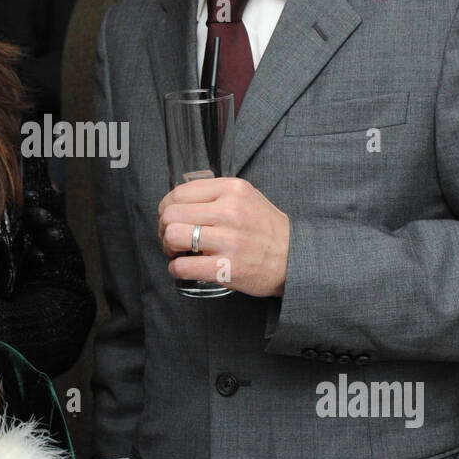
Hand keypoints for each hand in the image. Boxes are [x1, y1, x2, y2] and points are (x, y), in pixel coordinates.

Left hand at [158, 177, 289, 296]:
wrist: (294, 258)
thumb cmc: (266, 229)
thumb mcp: (247, 197)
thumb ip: (216, 194)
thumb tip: (178, 201)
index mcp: (232, 189)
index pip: (179, 192)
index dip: (166, 207)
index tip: (170, 218)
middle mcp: (230, 211)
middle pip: (171, 214)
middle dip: (164, 228)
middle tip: (171, 239)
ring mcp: (229, 240)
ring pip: (173, 236)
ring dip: (168, 247)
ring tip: (177, 252)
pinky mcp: (227, 267)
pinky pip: (183, 266)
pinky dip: (176, 269)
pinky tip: (184, 267)